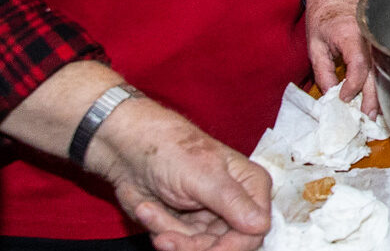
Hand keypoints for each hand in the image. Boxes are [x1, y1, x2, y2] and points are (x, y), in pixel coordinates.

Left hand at [86, 97, 272, 250]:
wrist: (129, 149)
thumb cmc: (171, 150)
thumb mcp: (204, 175)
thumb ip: (233, 202)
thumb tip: (260, 225)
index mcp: (250, 185)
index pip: (255, 229)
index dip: (233, 245)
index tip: (208, 250)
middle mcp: (235, 204)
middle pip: (225, 244)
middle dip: (191, 243)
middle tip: (164, 238)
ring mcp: (210, 216)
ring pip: (198, 246)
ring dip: (169, 231)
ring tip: (147, 210)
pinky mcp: (186, 224)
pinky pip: (178, 242)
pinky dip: (159, 229)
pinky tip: (147, 208)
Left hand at [304, 0, 375, 118]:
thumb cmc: (323, 17)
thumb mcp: (314, 44)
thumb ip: (323, 70)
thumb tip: (331, 95)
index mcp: (351, 34)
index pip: (359, 64)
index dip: (353, 86)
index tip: (343, 100)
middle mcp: (369, 37)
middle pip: (376, 71)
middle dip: (372, 96)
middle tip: (368, 117)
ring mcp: (376, 39)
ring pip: (382, 70)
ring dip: (379, 93)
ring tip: (375, 113)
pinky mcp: (377, 43)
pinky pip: (381, 65)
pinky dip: (379, 82)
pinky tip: (377, 97)